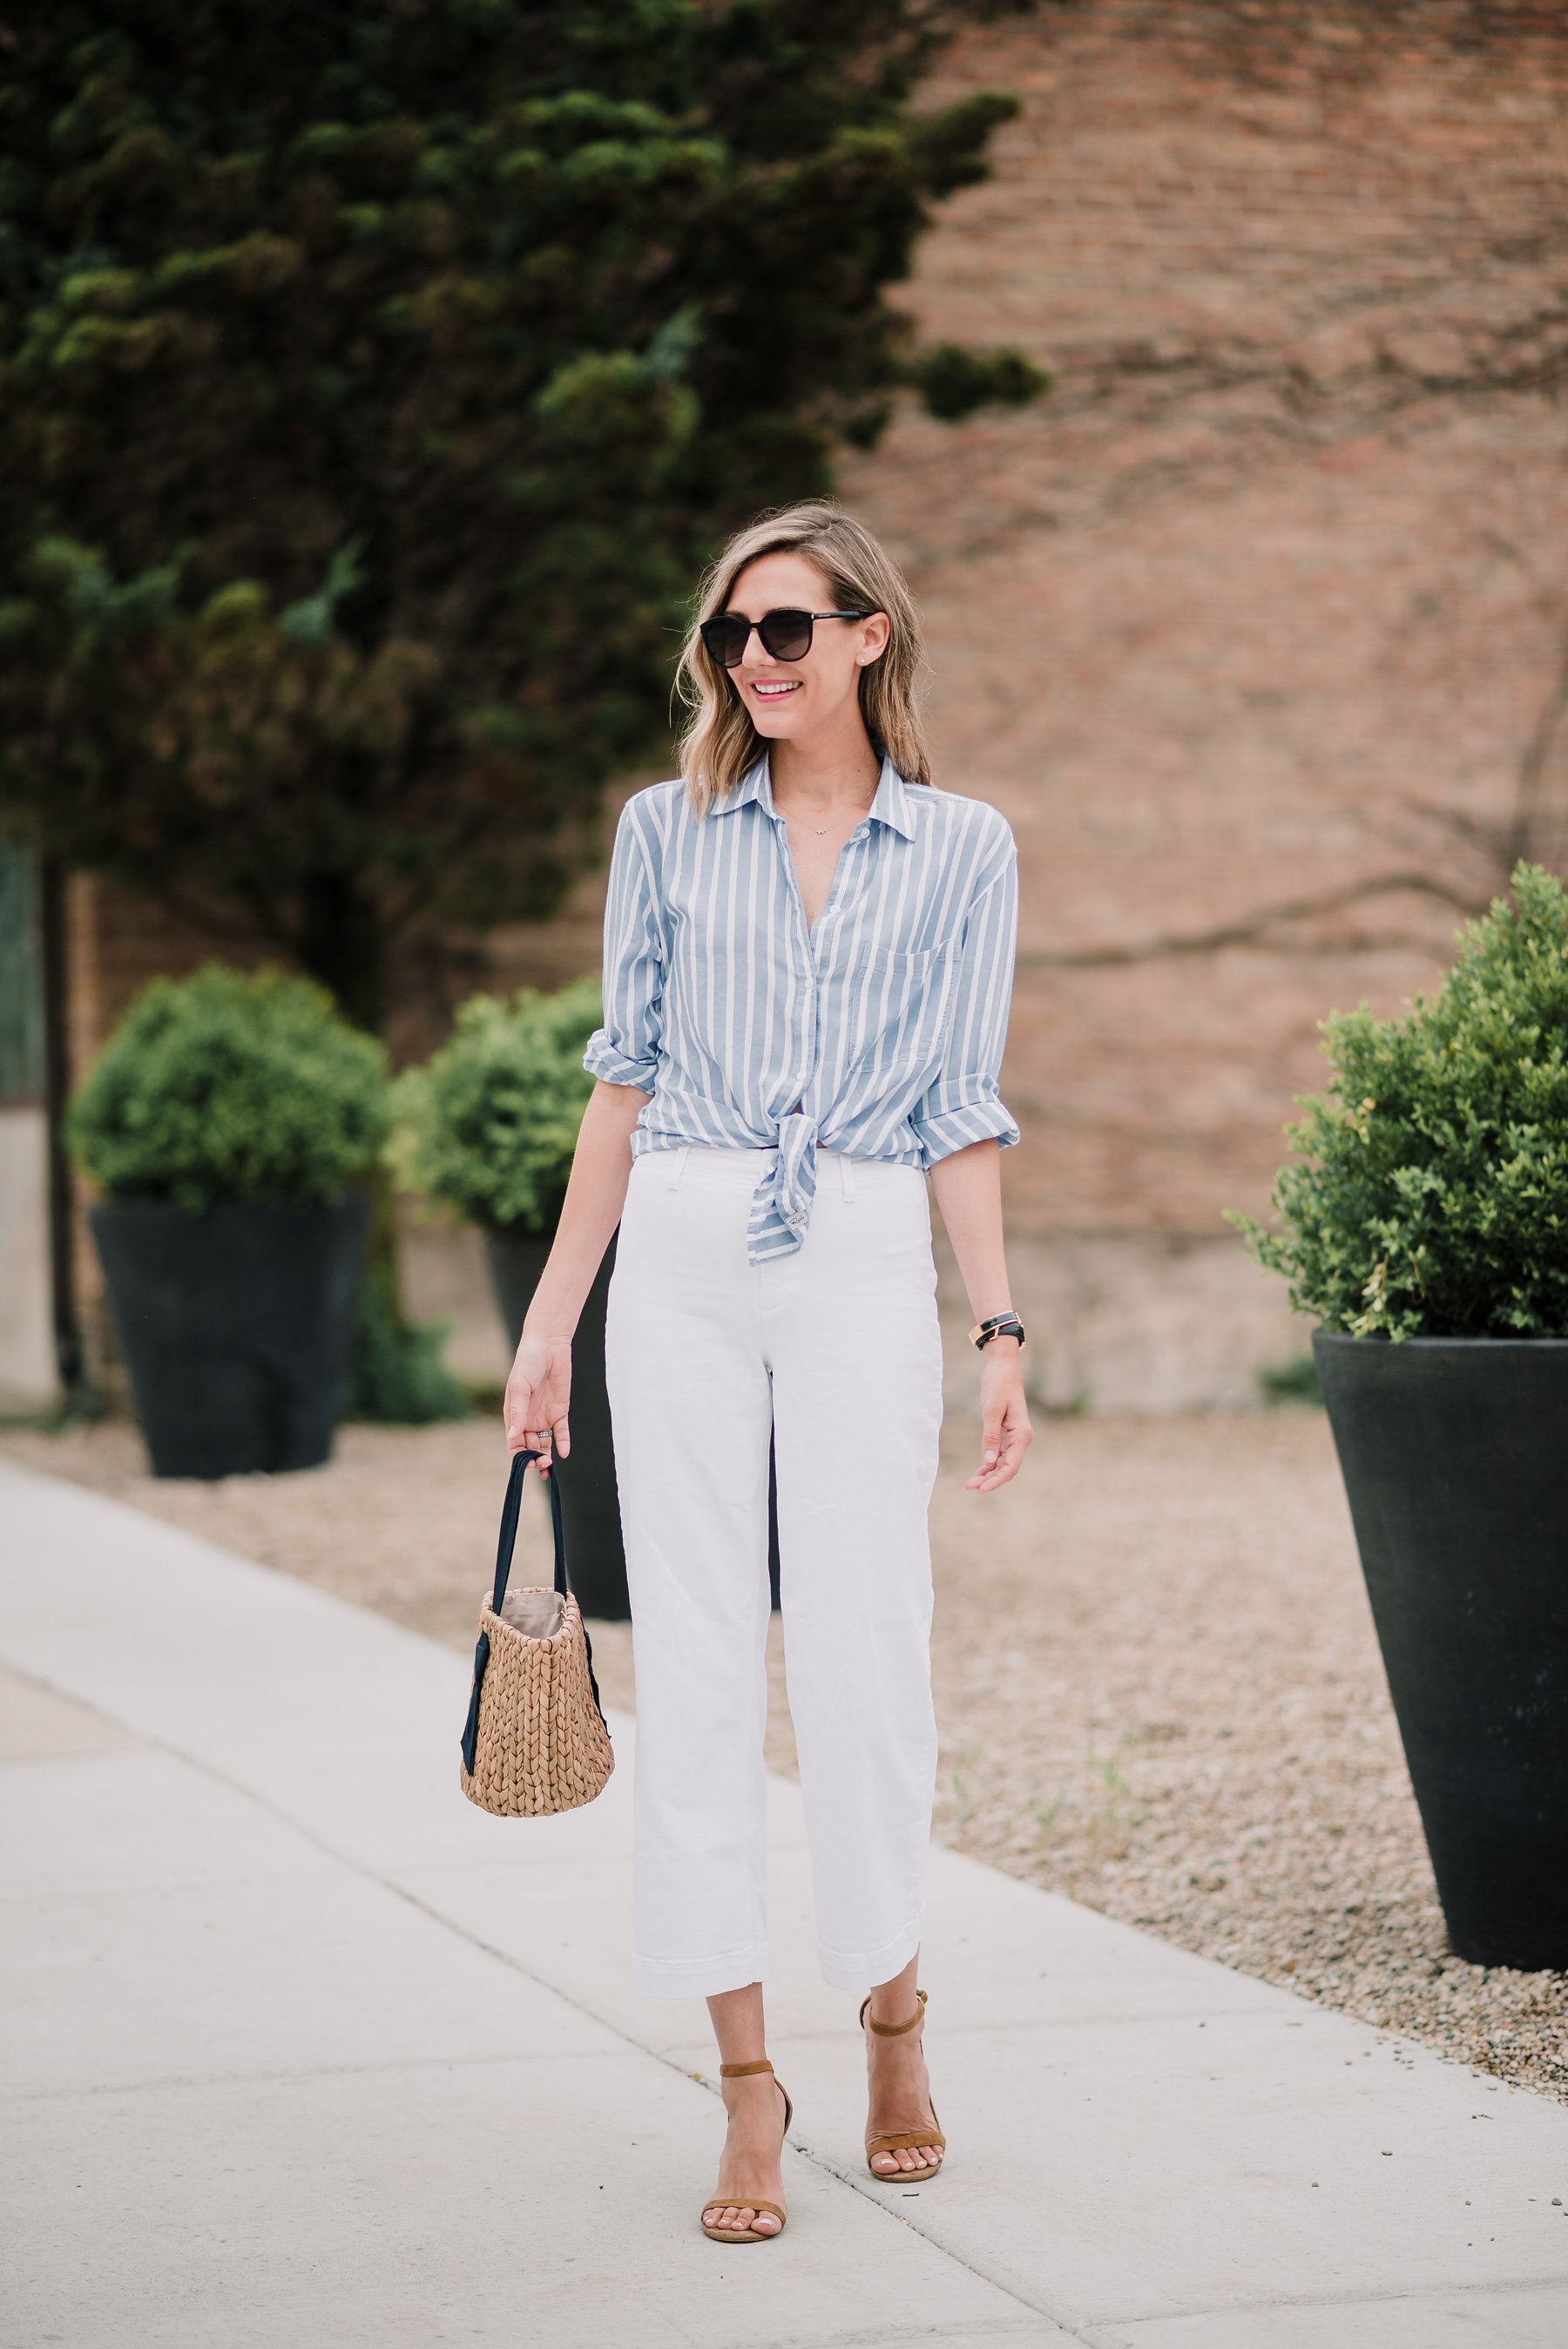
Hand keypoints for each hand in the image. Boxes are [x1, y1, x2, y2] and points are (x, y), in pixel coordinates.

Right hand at [504, 1329, 572, 1470]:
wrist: (548, 1346)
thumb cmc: (527, 1363)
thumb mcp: (520, 1387)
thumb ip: (518, 1412)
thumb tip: (512, 1436)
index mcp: (514, 1415)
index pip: (514, 1443)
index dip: (519, 1456)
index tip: (527, 1464)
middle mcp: (528, 1419)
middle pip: (529, 1447)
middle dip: (534, 1459)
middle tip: (542, 1464)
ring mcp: (544, 1416)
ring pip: (544, 1443)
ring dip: (546, 1456)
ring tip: (549, 1467)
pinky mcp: (560, 1410)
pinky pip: (561, 1431)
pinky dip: (563, 1442)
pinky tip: (564, 1452)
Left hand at [968, 1338, 1030, 1492]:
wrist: (1001, 1366)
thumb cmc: (998, 1385)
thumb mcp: (991, 1411)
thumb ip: (990, 1437)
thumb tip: (989, 1461)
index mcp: (1021, 1434)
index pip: (1010, 1466)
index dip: (996, 1480)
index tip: (981, 1490)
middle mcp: (1020, 1438)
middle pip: (1007, 1468)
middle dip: (990, 1480)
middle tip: (969, 1487)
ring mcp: (1014, 1436)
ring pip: (1003, 1463)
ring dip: (988, 1473)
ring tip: (970, 1483)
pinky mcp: (1007, 1432)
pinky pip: (1000, 1454)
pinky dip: (989, 1463)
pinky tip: (979, 1471)